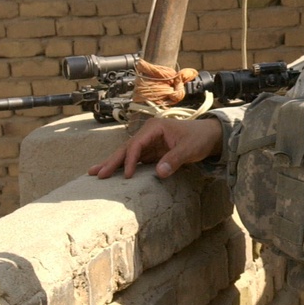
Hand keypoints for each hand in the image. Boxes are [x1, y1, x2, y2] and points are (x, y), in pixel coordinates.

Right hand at [89, 116, 222, 179]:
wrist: (209, 136)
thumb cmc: (199, 138)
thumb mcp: (189, 148)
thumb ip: (174, 159)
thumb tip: (159, 173)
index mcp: (154, 128)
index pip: (136, 144)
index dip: (129, 160)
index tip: (126, 176)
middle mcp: (147, 134)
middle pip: (126, 148)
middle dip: (111, 161)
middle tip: (96, 174)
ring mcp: (148, 143)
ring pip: (127, 154)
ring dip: (112, 164)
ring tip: (94, 173)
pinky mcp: (151, 152)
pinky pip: (134, 160)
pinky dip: (123, 167)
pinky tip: (112, 174)